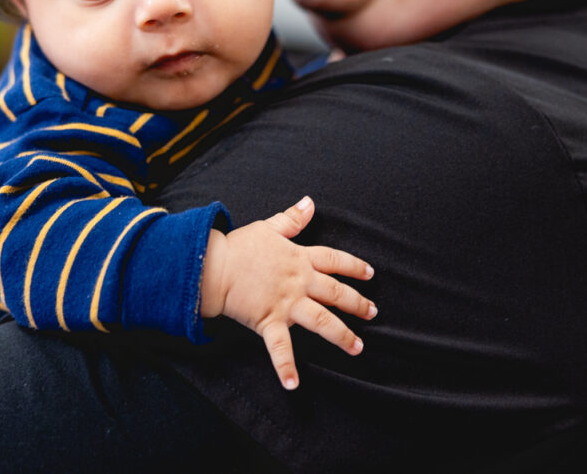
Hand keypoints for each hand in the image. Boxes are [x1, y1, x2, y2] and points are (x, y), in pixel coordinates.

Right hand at [200, 197, 375, 389]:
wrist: (213, 265)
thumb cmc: (239, 246)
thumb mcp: (269, 227)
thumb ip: (292, 219)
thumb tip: (310, 202)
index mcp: (299, 258)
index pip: (334, 260)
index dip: (354, 266)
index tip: (370, 274)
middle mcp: (298, 282)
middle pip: (336, 292)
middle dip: (357, 303)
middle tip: (373, 313)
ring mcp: (286, 303)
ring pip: (322, 321)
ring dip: (342, 335)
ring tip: (358, 347)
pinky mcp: (269, 321)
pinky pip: (280, 348)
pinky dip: (286, 367)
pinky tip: (294, 384)